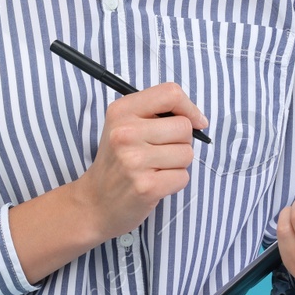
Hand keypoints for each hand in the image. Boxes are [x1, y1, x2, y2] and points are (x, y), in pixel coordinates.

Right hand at [73, 82, 208, 241]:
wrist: (96, 201)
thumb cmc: (118, 160)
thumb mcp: (125, 124)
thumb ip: (156, 112)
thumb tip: (198, 119)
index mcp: (121, 111)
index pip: (170, 93)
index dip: (188, 107)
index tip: (194, 121)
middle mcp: (125, 133)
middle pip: (184, 126)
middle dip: (181, 141)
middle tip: (160, 151)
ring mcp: (134, 161)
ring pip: (187, 153)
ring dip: (178, 163)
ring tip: (156, 168)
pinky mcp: (146, 187)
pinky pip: (183, 177)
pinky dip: (175, 181)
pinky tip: (155, 182)